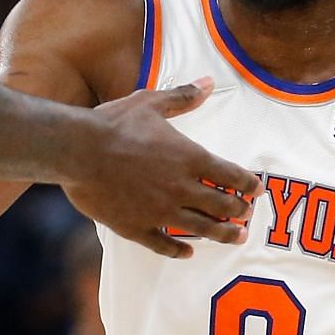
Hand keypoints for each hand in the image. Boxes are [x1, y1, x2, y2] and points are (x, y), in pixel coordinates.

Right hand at [63, 78, 260, 258]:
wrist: (77, 151)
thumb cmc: (113, 124)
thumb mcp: (150, 102)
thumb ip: (183, 97)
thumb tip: (208, 82)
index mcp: (189, 158)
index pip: (231, 176)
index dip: (248, 184)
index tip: (256, 189)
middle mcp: (181, 189)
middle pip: (222, 206)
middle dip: (239, 211)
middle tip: (246, 215)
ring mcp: (160, 212)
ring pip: (202, 229)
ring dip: (223, 234)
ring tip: (235, 238)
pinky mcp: (137, 227)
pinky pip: (165, 245)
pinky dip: (180, 250)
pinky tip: (187, 252)